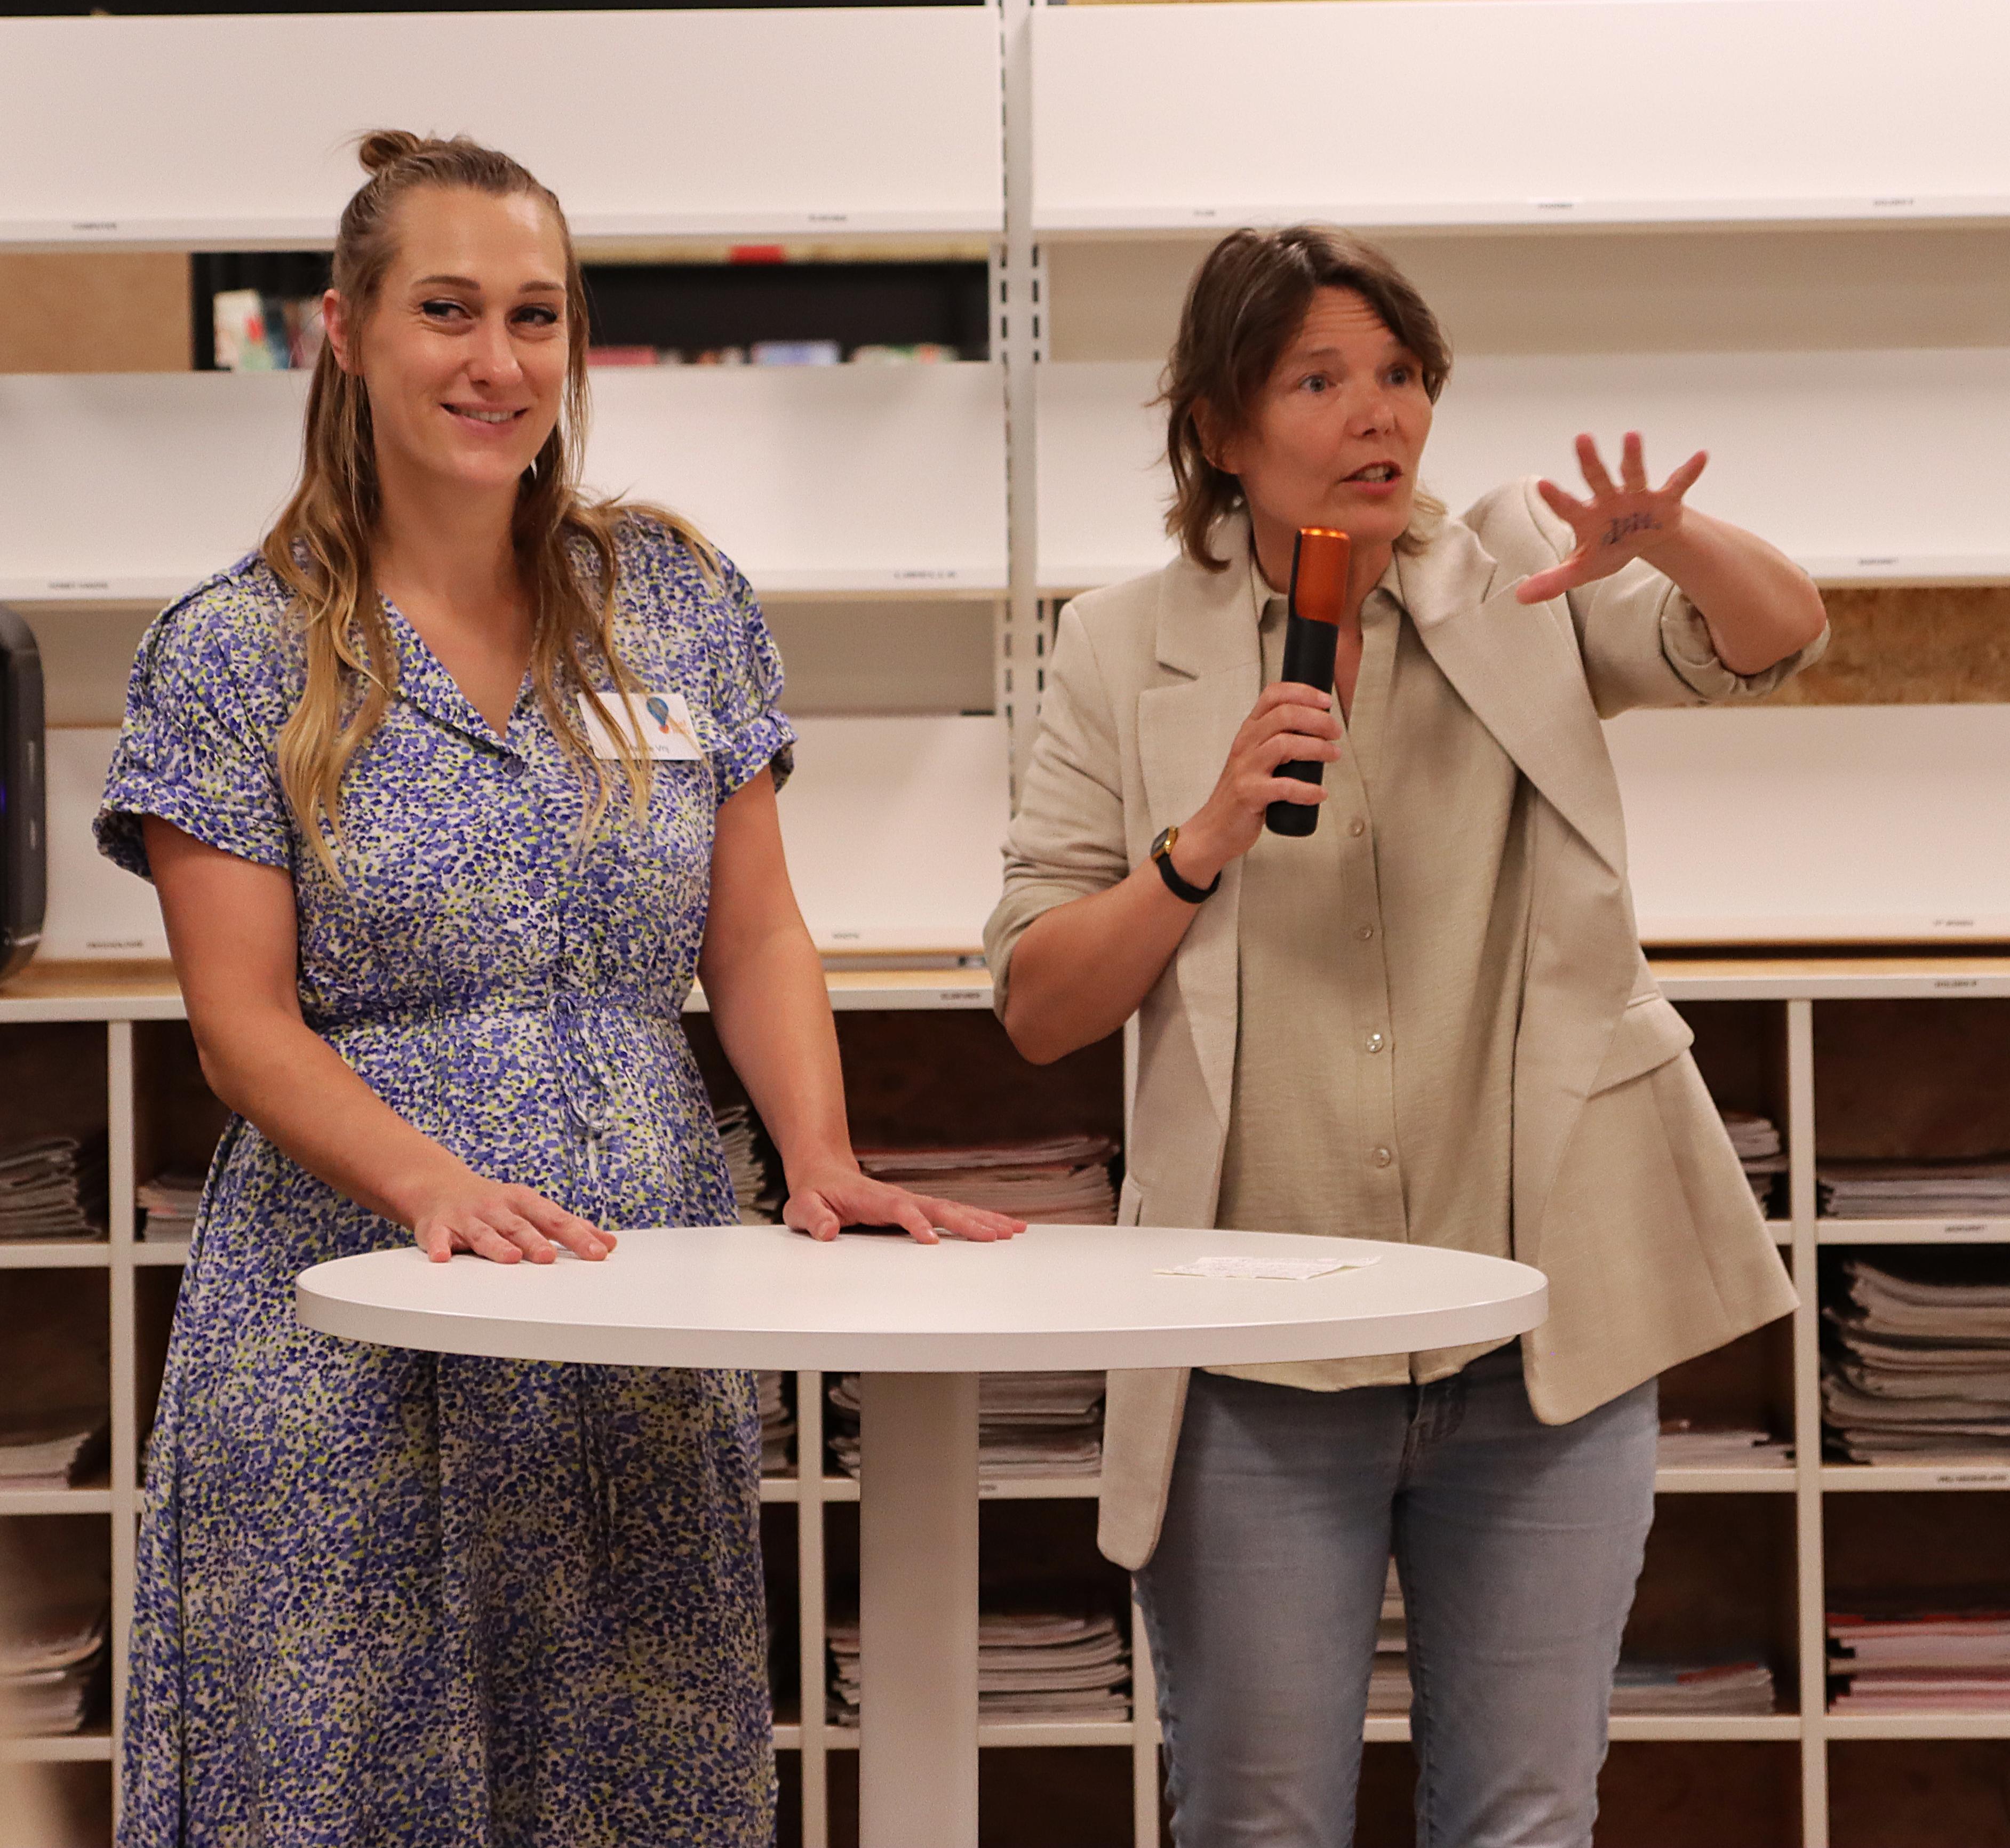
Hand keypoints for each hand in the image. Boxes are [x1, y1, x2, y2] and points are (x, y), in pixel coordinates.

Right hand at [408, 1169, 613, 1264]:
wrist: (441, 1188)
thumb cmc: (497, 1206)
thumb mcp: (532, 1209)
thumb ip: (567, 1227)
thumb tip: (608, 1243)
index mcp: (524, 1203)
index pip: (556, 1220)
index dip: (578, 1236)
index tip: (598, 1252)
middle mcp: (497, 1208)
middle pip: (520, 1226)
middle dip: (535, 1241)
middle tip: (550, 1257)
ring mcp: (468, 1217)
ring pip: (484, 1233)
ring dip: (497, 1245)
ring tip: (510, 1258)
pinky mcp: (438, 1227)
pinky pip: (438, 1237)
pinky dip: (440, 1246)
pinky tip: (443, 1256)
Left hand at [784, 1164, 1026, 1244]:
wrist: (823, 1174)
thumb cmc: (814, 1193)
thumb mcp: (802, 1207)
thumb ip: (812, 1217)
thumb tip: (826, 1230)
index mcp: (873, 1199)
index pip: (899, 1209)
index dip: (915, 1223)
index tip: (932, 1241)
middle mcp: (900, 1198)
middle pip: (939, 1207)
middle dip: (968, 1221)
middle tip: (996, 1235)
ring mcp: (912, 1202)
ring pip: (952, 1209)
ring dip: (983, 1219)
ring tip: (1014, 1231)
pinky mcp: (918, 1209)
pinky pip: (951, 1213)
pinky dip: (978, 1219)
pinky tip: (1002, 1227)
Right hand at [1169, 682, 1342, 883]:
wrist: (1214, 829)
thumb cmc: (1241, 794)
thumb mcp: (1255, 758)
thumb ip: (1277, 741)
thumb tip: (1318, 732)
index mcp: (1249, 731)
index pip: (1273, 695)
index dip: (1303, 692)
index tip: (1326, 702)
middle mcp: (1245, 744)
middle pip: (1284, 715)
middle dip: (1318, 720)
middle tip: (1336, 732)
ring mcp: (1246, 769)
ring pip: (1285, 745)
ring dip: (1317, 748)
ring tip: (1333, 755)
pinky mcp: (1249, 795)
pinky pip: (1284, 787)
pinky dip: (1307, 790)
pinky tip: (1320, 793)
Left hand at [1517, 432, 1707, 604]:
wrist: (1644, 539)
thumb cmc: (1608, 548)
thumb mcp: (1584, 568)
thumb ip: (1554, 580)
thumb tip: (1519, 597)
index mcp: (1587, 517)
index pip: (1567, 507)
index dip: (1556, 498)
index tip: (1541, 485)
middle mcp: (1609, 500)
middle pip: (1597, 479)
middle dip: (1590, 461)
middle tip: (1581, 438)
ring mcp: (1637, 497)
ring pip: (1634, 473)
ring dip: (1632, 457)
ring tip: (1631, 435)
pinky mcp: (1665, 500)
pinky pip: (1678, 483)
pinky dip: (1689, 471)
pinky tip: (1702, 456)